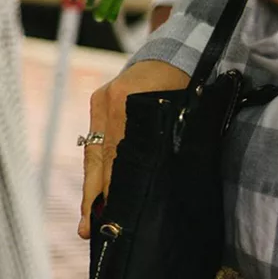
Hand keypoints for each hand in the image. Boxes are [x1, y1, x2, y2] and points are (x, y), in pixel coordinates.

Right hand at [79, 59, 189, 238]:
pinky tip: (96, 191)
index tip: (109, 213)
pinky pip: (95, 141)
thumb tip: (159, 181)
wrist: (181, 48)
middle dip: (93, 197)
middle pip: (98, 158)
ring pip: (93, 153)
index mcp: (127, 100)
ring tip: (88, 219)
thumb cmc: (191, 83)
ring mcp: (100, 102)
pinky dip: (97, 168)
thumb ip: (170, 140)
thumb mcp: (186, 112)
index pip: (115, 153)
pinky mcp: (99, 102)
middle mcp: (108, 102)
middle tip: (86, 230)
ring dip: (92, 186)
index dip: (111, 186)